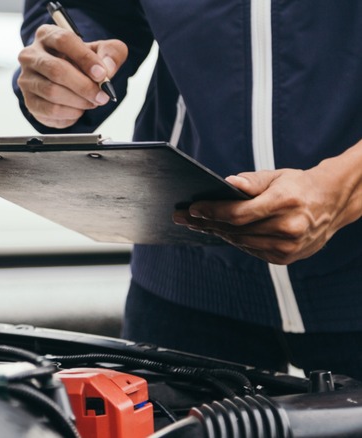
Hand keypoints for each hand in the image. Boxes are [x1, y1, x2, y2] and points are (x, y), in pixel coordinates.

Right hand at [17, 24, 127, 128]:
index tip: (102, 74)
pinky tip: (79, 109)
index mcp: (47, 35)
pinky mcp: (28, 101)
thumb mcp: (102, 51)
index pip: (64, 41)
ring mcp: (26, 79)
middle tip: (102, 96)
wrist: (67, 80)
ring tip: (93, 102)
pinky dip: (70, 113)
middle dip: (83, 86)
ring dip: (78, 101)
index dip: (85, 58)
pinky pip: (49, 110)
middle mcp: (31, 55)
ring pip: (52, 92)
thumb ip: (111, 54)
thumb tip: (107, 70)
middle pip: (56, 70)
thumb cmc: (83, 62)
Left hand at [172, 164, 360, 264]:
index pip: (239, 213)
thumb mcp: (277, 176)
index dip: (213, 212)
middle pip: (235, 229)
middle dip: (205, 222)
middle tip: (181, 217)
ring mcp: (288, 247)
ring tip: (194, 224)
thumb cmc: (299, 186)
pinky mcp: (285, 258)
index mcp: (285, 202)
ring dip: (215, 232)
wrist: (332, 204)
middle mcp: (289, 228)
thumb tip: (229, 183)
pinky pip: (250, 249)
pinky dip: (234, 240)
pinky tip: (217, 231)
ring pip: (240, 241)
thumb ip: (252, 181)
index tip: (192, 208)